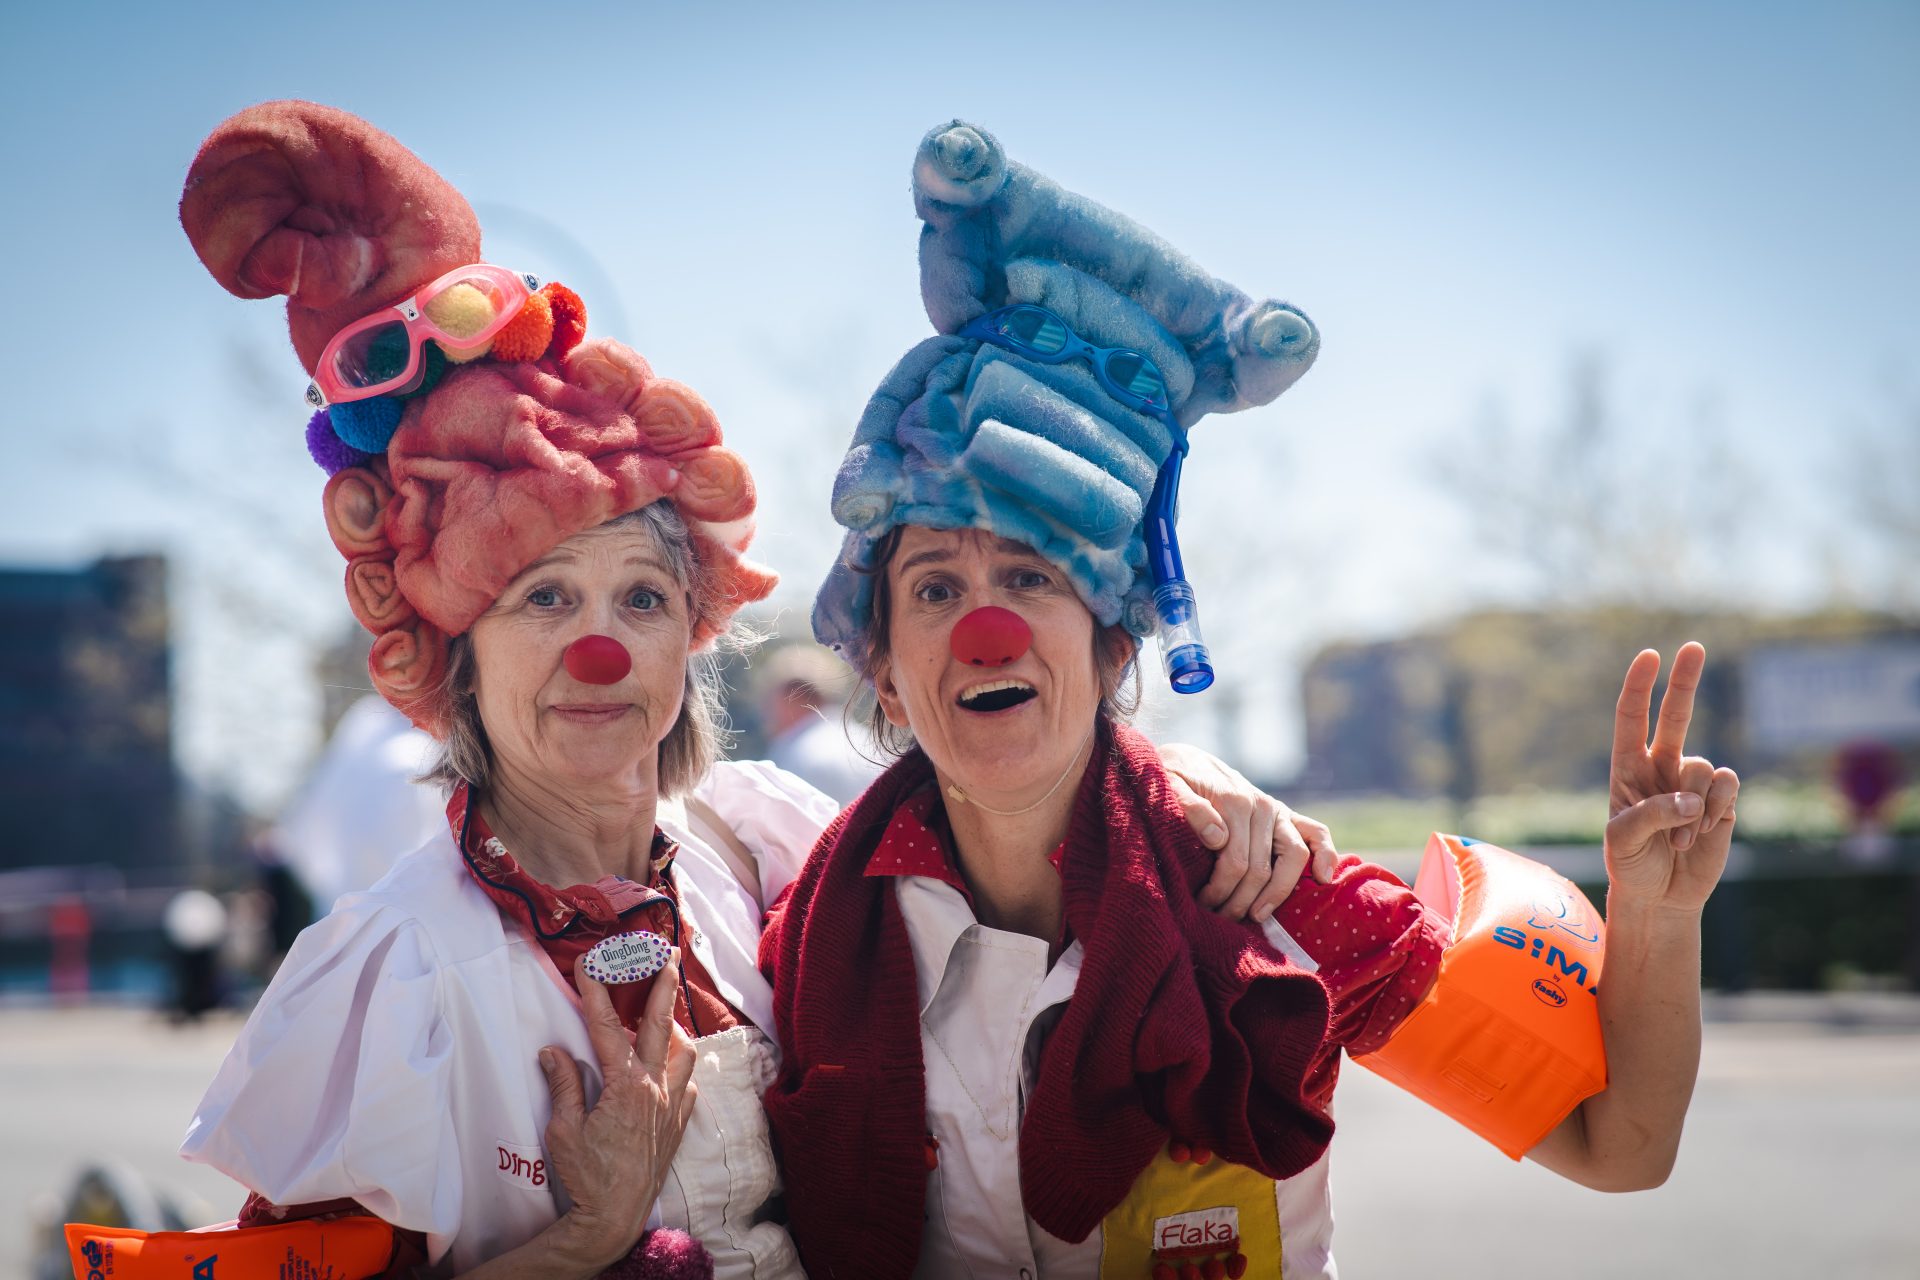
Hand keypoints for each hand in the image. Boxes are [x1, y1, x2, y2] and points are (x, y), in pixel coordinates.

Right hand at [539, 953, 698, 1270]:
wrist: (615, 1215)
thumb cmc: (587, 1175)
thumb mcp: (564, 1129)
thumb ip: (563, 1084)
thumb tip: (553, 1051)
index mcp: (625, 1085)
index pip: (608, 1028)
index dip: (596, 993)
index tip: (590, 964)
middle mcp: (656, 1088)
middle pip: (663, 1025)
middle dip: (664, 986)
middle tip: (670, 955)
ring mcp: (673, 1105)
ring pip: (685, 1052)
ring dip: (675, 1029)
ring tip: (664, 1015)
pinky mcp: (679, 1124)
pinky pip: (689, 1084)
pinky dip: (681, 1067)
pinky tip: (671, 1065)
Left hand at [1157, 742, 1338, 921]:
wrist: (1186, 760)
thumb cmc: (1174, 779)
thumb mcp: (1169, 785)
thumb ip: (1188, 806)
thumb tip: (1218, 838)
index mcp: (1234, 800)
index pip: (1235, 861)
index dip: (1220, 890)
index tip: (1202, 906)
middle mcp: (1262, 806)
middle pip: (1262, 867)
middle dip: (1241, 901)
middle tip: (1221, 919)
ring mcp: (1278, 811)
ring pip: (1293, 857)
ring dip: (1276, 893)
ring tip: (1256, 916)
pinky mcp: (1287, 815)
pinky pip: (1316, 832)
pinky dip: (1326, 854)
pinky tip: (1323, 879)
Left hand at [1605, 643, 1740, 914]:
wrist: (1659, 896)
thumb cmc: (1631, 865)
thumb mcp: (1623, 841)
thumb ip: (1651, 815)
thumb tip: (1688, 798)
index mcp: (1627, 768)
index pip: (1631, 718)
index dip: (1639, 687)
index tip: (1648, 656)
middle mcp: (1661, 767)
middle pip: (1676, 716)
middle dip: (1685, 681)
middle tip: (1694, 646)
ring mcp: (1693, 783)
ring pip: (1703, 768)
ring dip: (1694, 806)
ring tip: (1679, 839)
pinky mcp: (1721, 802)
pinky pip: (1727, 787)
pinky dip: (1716, 810)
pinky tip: (1703, 834)